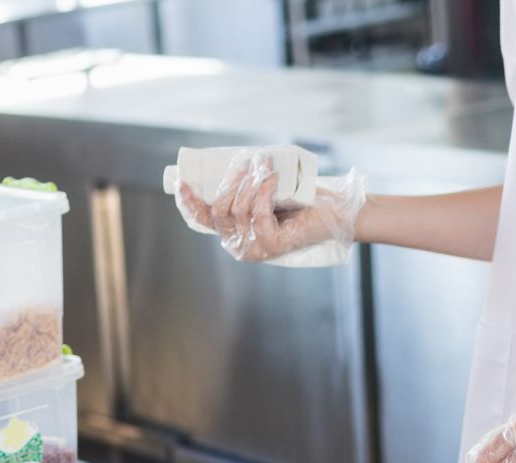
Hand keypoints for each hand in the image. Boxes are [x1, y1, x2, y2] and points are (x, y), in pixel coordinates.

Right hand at [176, 153, 365, 265]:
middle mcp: (240, 245)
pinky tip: (271, 179)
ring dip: (249, 183)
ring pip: (237, 211)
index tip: (183, 182)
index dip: (190, 202)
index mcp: (233, 232)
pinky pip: (258, 214)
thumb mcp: (264, 188)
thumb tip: (231, 162)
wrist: (332, 210)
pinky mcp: (272, 246)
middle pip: (219, 212)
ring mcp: (255, 249)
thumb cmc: (299, 198)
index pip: (204, 219)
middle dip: (230, 184)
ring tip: (263, 165)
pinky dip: (264, 192)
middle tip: (246, 163)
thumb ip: (246, 184)